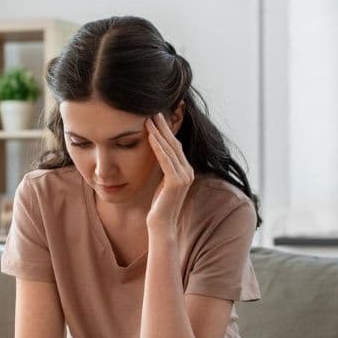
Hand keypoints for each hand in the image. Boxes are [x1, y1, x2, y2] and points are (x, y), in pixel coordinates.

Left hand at [145, 113, 193, 234]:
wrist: (161, 226)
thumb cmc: (158, 207)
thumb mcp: (161, 183)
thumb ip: (163, 169)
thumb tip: (157, 155)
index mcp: (186, 171)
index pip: (176, 146)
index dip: (166, 131)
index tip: (157, 117)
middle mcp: (188, 172)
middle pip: (175, 144)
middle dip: (164, 127)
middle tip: (154, 110)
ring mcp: (184, 177)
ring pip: (170, 150)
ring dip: (159, 133)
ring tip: (149, 118)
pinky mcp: (176, 182)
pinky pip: (166, 160)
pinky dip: (158, 147)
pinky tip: (150, 135)